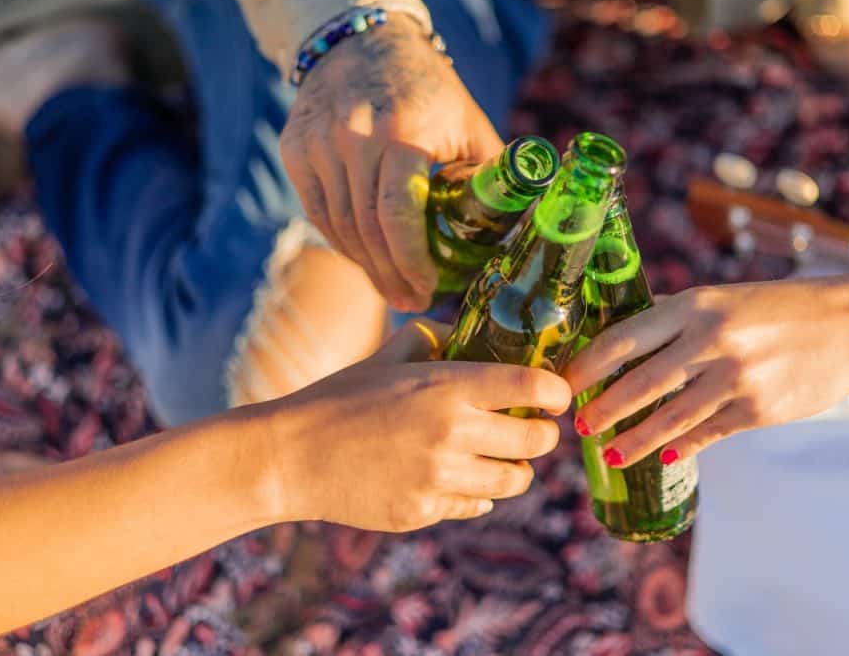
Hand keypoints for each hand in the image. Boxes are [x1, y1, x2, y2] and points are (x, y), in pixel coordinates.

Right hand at [265, 320, 570, 531]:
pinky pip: (475, 506)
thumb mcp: (387, 356)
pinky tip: (456, 479)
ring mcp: (438, 479)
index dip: (557, 392)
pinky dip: (475, 494)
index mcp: (447, 387)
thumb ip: (433, 340)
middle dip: (542, 435)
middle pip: (536, 441)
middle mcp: (451, 434)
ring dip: (515, 469)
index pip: (532, 386)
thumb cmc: (339, 398)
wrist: (291, 455)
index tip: (556, 396)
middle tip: (533, 429)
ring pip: (514, 481)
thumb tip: (468, 335)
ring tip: (501, 458)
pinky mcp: (423, 513)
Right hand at [281, 14, 503, 311]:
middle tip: (412, 302)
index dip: (411, 261)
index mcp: (405, 130)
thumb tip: (523, 229)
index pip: (398, 212)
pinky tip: (364, 259)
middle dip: (390, 275)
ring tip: (392, 289)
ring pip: (338, 226)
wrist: (365, 41)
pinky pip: (317, 211)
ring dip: (366, 266)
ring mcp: (317, 142)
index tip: (427, 291)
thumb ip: (491, 174)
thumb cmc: (430, 92)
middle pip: (366, 228)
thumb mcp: (469, 123)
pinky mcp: (294, 148)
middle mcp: (354, 135)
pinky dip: (341, 242)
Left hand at [565, 282, 848, 464]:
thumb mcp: (721, 298)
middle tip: (580, 424)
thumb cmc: (778, 309)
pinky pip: (707, 434)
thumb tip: (622, 324)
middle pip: (640, 383)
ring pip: (670, 418)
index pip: (624, 338)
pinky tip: (660, 457)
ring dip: (634, 439)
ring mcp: (736, 378)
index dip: (588, 363)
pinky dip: (680, 447)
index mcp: (695, 306)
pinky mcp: (758, 410)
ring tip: (610, 452)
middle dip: (603, 408)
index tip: (566, 380)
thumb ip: (673, 314)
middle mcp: (712, 341)